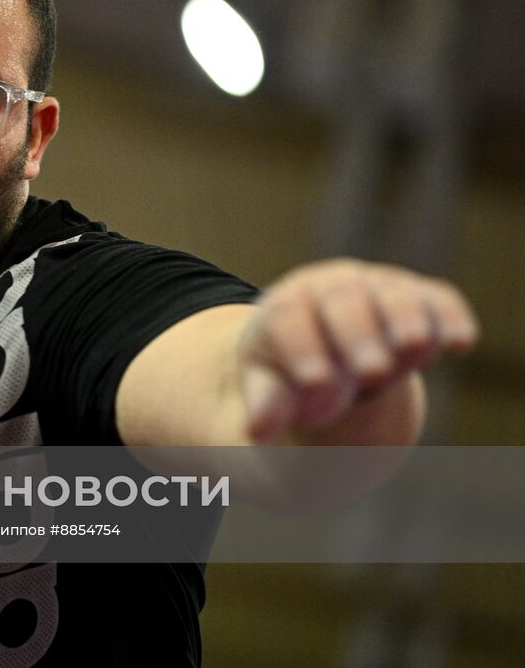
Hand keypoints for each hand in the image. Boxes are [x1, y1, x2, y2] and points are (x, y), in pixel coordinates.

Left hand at [236, 258, 477, 442]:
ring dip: (405, 320)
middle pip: (342, 302)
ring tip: (415, 348)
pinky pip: (436, 299)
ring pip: (391, 296)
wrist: (325, 344)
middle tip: (371, 371)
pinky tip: (461, 342)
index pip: (288, 318)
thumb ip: (267, 404)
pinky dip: (449, 317)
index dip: (302, 348)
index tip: (315, 383)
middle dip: (358, 335)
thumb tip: (257, 430)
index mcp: (285, 307)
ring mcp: (376, 287)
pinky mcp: (418, 296)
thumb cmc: (289, 368)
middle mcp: (330, 287)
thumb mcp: (268, 386)